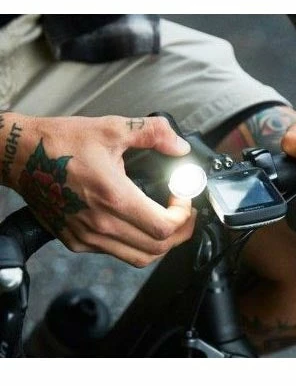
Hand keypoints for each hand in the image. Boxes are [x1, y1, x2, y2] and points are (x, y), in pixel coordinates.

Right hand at [0, 112, 195, 266]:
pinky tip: (136, 225)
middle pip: (157, 248)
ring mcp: (87, 237)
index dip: (183, 216)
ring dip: (160, 243)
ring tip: (167, 223)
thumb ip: (153, 133)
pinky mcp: (76, 241)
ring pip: (139, 258)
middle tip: (184, 214)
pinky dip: (136, 245)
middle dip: (180, 232)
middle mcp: (100, 223)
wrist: (20, 156)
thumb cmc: (61, 143)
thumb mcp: (111, 128)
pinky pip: (116, 254)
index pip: (164, 226)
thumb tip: (180, 146)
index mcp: (113, 196)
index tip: (183, 198)